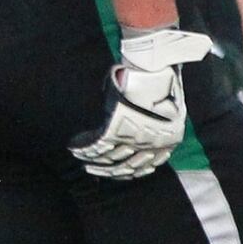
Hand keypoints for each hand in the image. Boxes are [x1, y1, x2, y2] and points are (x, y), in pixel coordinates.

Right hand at [69, 26, 212, 178]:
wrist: (153, 69)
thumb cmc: (159, 80)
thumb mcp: (166, 104)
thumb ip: (153, 118)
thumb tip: (139, 122)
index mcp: (168, 139)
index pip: (148, 164)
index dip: (132, 172)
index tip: (121, 174)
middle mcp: (152, 144)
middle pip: (127, 165)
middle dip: (109, 171)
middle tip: (94, 172)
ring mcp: (134, 138)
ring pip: (110, 158)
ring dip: (94, 163)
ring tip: (83, 162)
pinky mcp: (116, 130)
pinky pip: (97, 145)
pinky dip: (85, 148)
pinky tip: (74, 148)